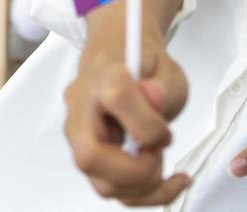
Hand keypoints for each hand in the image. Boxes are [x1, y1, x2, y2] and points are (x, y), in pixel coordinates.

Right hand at [63, 25, 192, 205]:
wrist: (117, 54)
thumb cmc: (142, 62)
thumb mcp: (167, 68)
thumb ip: (164, 86)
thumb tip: (154, 98)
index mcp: (103, 73)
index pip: (117, 98)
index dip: (149, 124)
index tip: (166, 131)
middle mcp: (82, 105)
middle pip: (90, 156)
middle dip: (136, 172)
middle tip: (159, 155)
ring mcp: (79, 132)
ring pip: (100, 182)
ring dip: (142, 187)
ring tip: (162, 163)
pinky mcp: (87, 153)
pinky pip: (109, 186)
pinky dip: (140, 193)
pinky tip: (164, 182)